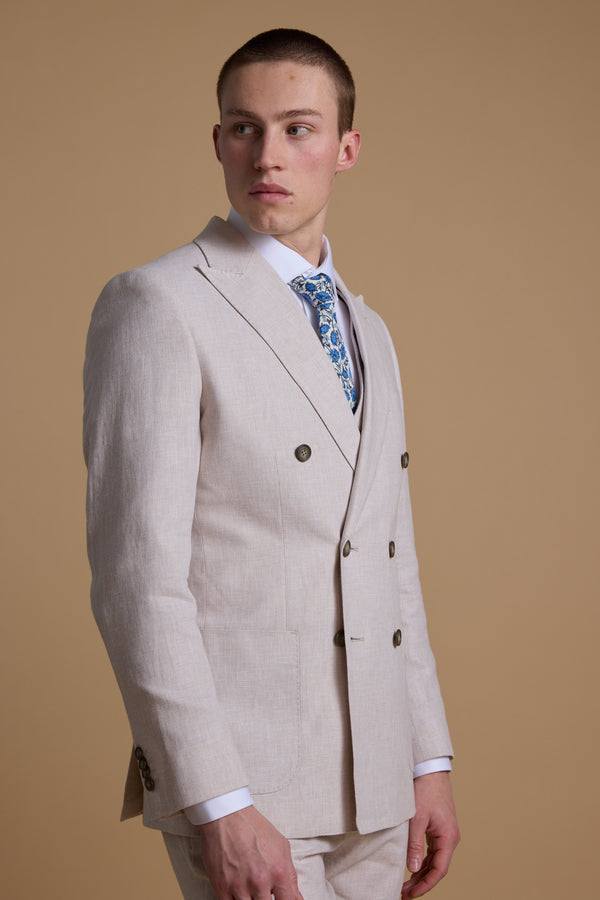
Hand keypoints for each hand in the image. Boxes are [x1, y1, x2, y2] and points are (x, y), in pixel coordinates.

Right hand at [197, 805, 303, 899]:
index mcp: (278, 871)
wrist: (227, 815)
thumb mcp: (281, 846)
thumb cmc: (254, 828)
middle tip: (264, 892)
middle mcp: (259, 880)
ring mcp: (239, 885)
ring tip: (252, 891)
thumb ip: (290, 875)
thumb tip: (296, 897)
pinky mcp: (221, 886)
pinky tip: (239, 894)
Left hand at [401, 771, 459, 898]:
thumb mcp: (417, 818)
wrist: (430, 770)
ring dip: (420, 873)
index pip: (439, 870)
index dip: (425, 885)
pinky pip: (431, 851)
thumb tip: (412, 868)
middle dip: (421, 882)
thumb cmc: (425, 790)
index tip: (411, 894)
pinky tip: (411, 867)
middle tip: (403, 893)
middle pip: (436, 868)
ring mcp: (444, 833)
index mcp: (448, 838)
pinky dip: (422, 860)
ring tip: (405, 884)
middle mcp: (449, 838)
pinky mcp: (438, 828)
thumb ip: (414, 844)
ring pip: (434, 860)